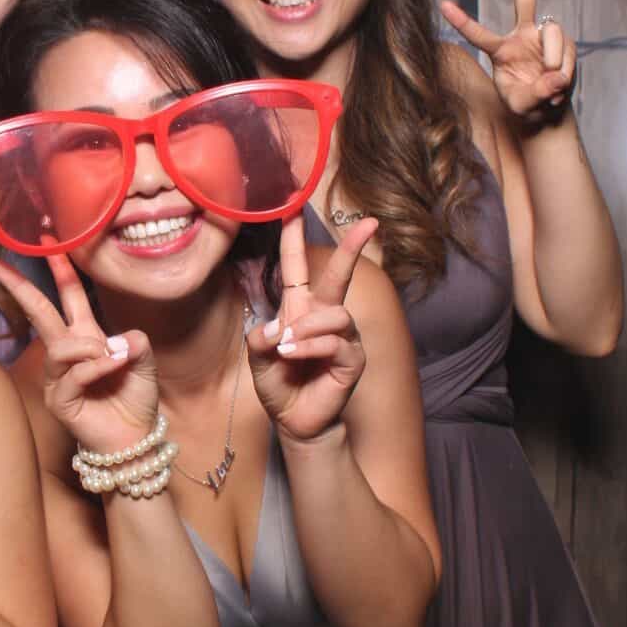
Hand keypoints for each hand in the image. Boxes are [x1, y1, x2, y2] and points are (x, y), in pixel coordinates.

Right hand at [0, 251, 158, 457]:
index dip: (60, 268)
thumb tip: (120, 340)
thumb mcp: (144, 361)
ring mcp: (58, 376)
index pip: (69, 296)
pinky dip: (96, 369)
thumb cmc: (135, 399)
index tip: (47, 240)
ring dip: (90, 348)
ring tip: (115, 361)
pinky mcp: (58, 399)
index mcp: (87, 336)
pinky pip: (73, 373)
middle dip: (19, 287)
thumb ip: (135, 343)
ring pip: (61, 346)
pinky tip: (112, 370)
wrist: (134, 438)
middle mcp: (67, 352)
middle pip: (39, 312)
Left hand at [247, 215, 371, 444]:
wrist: (294, 419)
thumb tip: (278, 329)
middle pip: (339, 275)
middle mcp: (323, 316)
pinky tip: (293, 356)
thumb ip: (260, 339)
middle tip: (369, 223)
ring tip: (286, 347)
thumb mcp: (258, 358)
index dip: (293, 237)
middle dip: (353, 247)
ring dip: (306, 328)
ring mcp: (342, 337)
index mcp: (298, 307)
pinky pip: (335, 342)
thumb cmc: (278, 384)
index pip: (298, 266)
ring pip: (334, 314)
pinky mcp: (352, 359)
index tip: (292, 206)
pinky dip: (310, 347)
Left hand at [440, 0, 575, 121]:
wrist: (548, 113)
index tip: (442, 4)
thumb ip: (534, 94)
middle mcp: (522, 34)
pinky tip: (559, 84)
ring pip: (553, 34)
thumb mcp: (521, 106)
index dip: (462, 20)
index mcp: (500, 49)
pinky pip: (567, 51)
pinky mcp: (565, 43)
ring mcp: (545, 36)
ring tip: (550, 86)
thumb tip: (556, 78)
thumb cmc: (526, 106)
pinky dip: (564, 71)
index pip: (478, 33)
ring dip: (553, 62)